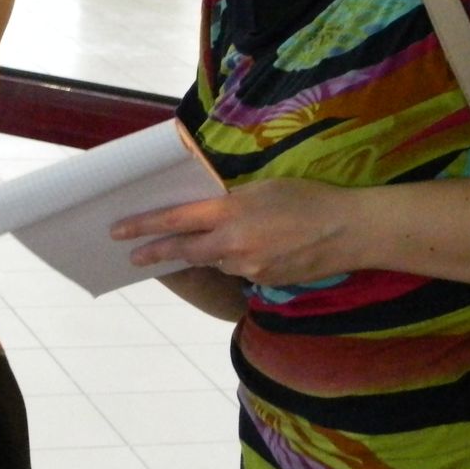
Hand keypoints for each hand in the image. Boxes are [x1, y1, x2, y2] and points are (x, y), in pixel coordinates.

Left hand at [113, 177, 360, 288]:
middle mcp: (232, 242)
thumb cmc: (308, 197)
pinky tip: (253, 249)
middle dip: (155, 252)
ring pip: (214, 260)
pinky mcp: (262, 281)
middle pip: (183, 249)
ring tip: (211, 242)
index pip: (176, 220)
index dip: (144, 226)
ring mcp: (247, 266)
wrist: (349, 230)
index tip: (120, 231)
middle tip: (132, 257)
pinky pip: (238, 270)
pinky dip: (236, 260)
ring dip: (206, 253)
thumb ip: (230, 200)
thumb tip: (207, 211)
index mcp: (230, 211)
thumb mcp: (263, 187)